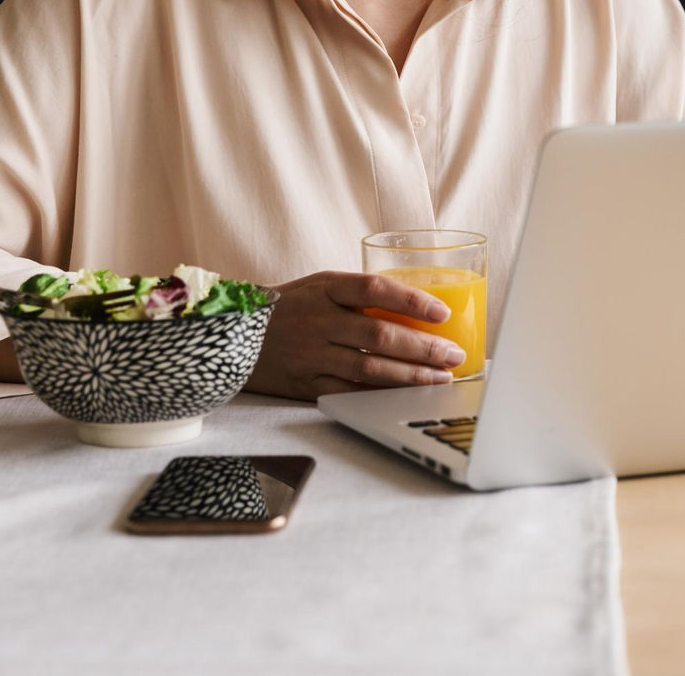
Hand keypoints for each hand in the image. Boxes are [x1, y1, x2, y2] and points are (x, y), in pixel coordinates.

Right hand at [244, 270, 465, 400]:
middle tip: (453, 355)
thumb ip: (358, 294)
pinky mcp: (305, 385)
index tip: (442, 312)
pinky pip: (351, 394)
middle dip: (423, 347)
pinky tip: (405, 397)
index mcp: (325, 288)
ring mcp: (311, 354)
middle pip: (380, 333)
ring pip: (370, 368)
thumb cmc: (287, 308)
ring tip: (440, 379)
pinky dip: (381, 397)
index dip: (412, 300)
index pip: (375, 289)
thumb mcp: (318, 286)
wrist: (231, 336)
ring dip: (411, 376)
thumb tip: (416, 305)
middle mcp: (318, 320)